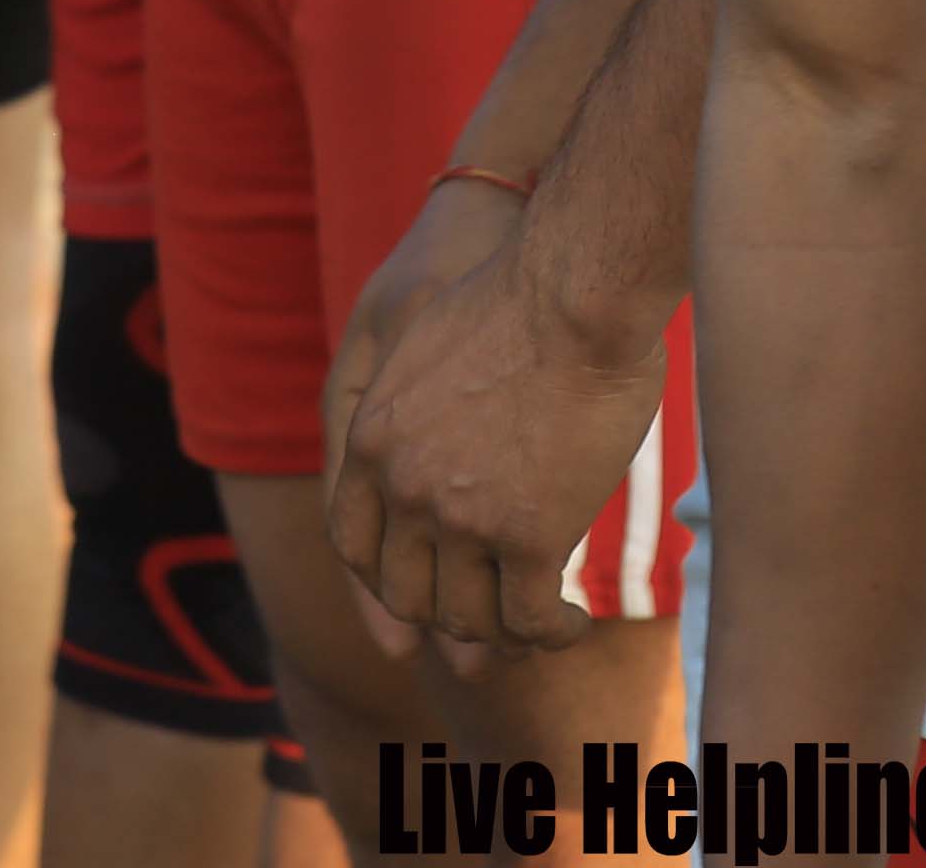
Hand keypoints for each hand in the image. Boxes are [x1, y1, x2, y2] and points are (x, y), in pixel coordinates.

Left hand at [324, 170, 668, 666]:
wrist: (575, 293)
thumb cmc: (520, 301)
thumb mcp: (432, 344)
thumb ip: (420, 404)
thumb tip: (443, 441)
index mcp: (373, 436)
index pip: (351, 541)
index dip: (382, 579)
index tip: (422, 589)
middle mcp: (404, 486)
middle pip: (404, 594)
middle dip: (446, 614)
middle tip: (490, 612)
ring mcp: (460, 517)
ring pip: (467, 619)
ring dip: (502, 631)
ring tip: (537, 617)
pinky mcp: (527, 537)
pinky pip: (528, 620)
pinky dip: (549, 633)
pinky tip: (569, 621)